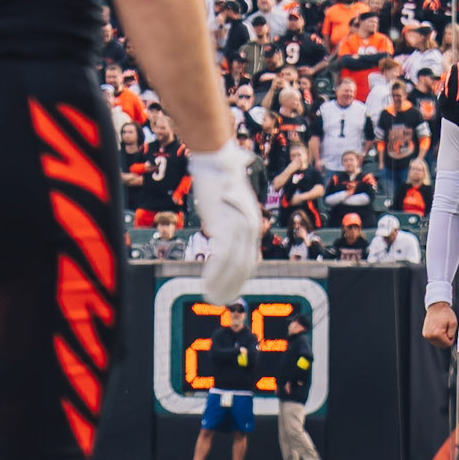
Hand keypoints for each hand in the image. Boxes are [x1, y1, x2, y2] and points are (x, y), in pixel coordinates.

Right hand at [190, 141, 261, 305]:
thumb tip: (221, 233)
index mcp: (252, 225)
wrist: (216, 159)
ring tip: (210, 295)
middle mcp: (250, 228)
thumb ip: (229, 221)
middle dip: (232, 287)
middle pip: (245, 267)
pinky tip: (206, 282)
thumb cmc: (220, 179)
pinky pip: (222, 257)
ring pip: (234, 266)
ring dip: (221, 284)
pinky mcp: (226, 224)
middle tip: (219, 300)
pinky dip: (214, 273)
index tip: (229, 291)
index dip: (240, 279)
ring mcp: (240, 227)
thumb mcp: (230, 203)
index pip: (251, 260)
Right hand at [423, 302, 457, 349]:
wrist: (436, 306)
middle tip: (447, 330)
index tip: (451, 331)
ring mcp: (426, 335)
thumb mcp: (453, 322)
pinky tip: (438, 329)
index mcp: (437, 333)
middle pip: (442, 345)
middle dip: (446, 339)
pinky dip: (437, 337)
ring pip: (437, 343)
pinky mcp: (425, 334)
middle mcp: (430, 335)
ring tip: (442, 328)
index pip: (447, 344)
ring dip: (441, 338)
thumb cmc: (445, 313)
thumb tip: (449, 339)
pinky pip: (433, 340)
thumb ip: (452, 333)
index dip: (451, 339)